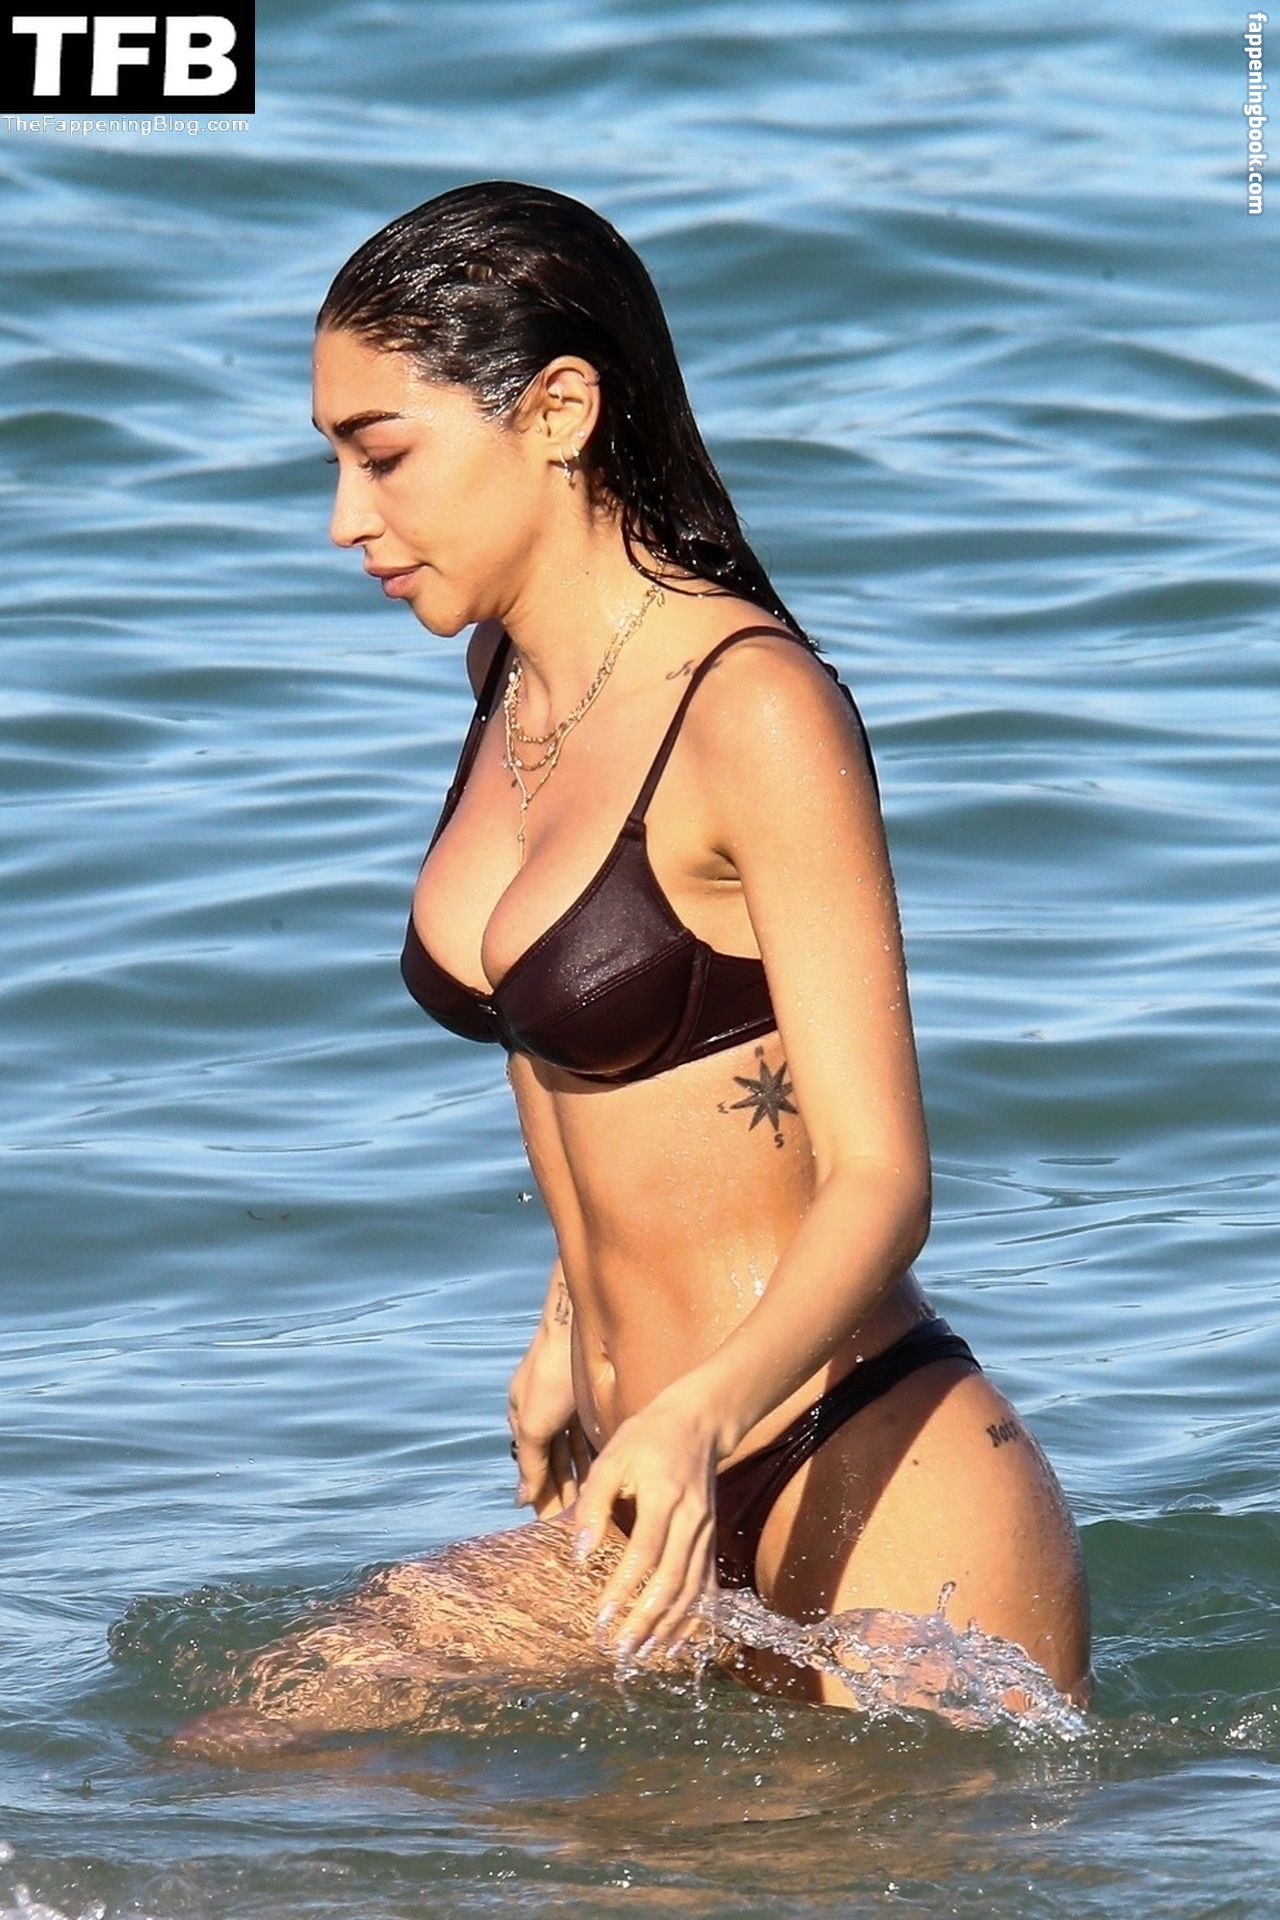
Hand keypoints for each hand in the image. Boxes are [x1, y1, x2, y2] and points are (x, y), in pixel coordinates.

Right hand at [507, 1319, 591, 1515]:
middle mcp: (543, 1416)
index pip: (533, 1471)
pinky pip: (591, 1437)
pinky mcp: (588, 1401)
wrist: (574, 1327)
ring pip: (574, 1454)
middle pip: (553, 1465)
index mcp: (523, 1421)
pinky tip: (607, 1476)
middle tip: (578, 1523)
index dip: (542, 1497)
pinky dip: (595, 1458)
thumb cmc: (549, 1375)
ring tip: (594, 1507)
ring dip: (582, 1480)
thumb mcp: (534, 1424)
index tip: (554, 1527)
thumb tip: (522, 1499)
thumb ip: (531, 1463)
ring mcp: (566, 1408)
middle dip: (564, 1493)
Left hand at [570, 1388, 719, 1663]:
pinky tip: (676, 1642)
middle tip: (621, 1649)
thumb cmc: (645, 1439)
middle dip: (646, 1618)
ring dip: (668, 1625)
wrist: (697, 1423)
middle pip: (672, 1578)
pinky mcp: (712, 1539)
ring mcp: (706, 1531)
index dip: (624, 1587)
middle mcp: (691, 1518)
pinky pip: (707, 1586)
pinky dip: (694, 1617)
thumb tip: (579, 1554)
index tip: (601, 1616)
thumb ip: (593, 1504)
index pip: (645, 1551)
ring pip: (692, 1588)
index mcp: (663, 1495)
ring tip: (643, 1653)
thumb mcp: (610, 1459)